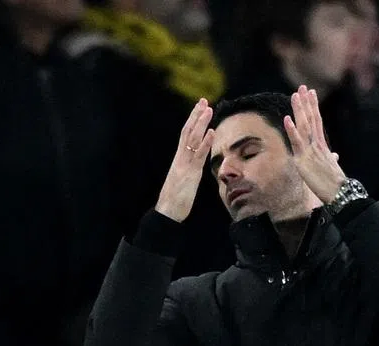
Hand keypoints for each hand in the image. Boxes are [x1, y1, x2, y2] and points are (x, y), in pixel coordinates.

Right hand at [155, 99, 215, 221]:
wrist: (167, 211)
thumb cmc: (175, 199)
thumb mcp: (183, 180)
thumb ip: (188, 169)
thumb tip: (194, 164)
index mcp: (180, 159)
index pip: (186, 135)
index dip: (193, 121)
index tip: (200, 108)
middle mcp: (181, 158)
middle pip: (188, 132)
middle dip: (196, 116)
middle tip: (204, 101)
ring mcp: (185, 164)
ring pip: (192, 139)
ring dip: (201, 123)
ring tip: (209, 109)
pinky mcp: (190, 173)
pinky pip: (198, 155)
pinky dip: (205, 143)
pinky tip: (211, 132)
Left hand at [284, 86, 346, 203]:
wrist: (339, 193)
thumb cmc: (336, 184)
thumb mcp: (332, 167)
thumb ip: (331, 159)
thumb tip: (335, 155)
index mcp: (322, 146)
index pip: (317, 122)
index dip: (313, 107)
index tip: (311, 93)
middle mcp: (317, 145)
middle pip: (311, 119)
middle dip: (306, 103)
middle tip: (303, 87)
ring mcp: (311, 150)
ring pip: (304, 126)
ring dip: (299, 110)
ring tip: (295, 95)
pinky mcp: (304, 159)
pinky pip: (297, 142)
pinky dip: (292, 130)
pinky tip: (287, 118)